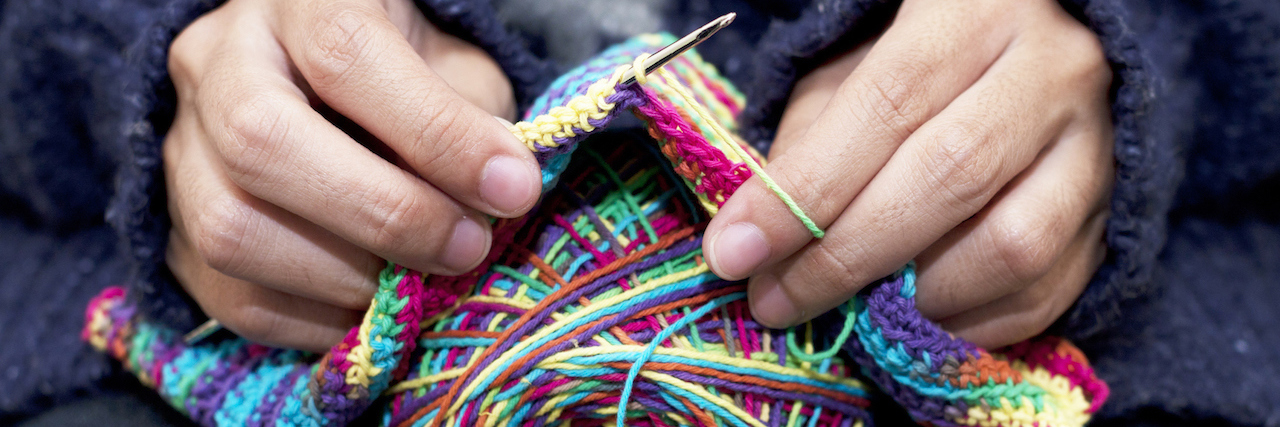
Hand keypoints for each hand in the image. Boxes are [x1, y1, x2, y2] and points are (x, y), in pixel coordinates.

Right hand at [163, 0, 538, 351]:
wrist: (319, 87)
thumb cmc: (404, 73)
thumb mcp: (452, 66)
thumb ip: (472, 117)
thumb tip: (493, 196)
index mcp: (299, 1)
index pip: (349, 55)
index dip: (435, 132)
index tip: (511, 188)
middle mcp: (220, 62)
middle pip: (261, 142)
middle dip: (383, 213)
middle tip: (464, 249)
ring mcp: (180, 145)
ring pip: (230, 228)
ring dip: (345, 278)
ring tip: (417, 286)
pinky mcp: (172, 226)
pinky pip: (228, 295)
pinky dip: (313, 321)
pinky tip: (371, 312)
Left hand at [705, 0, 1112, 347]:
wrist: (1041, 52)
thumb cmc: (923, 62)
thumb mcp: (852, 69)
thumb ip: (810, 142)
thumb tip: (758, 240)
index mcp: (972, 13)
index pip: (883, 106)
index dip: (804, 191)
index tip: (735, 251)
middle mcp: (1051, 69)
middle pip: (948, 177)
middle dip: (845, 256)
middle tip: (776, 300)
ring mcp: (1098, 145)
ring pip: (1010, 245)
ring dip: (913, 298)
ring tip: (852, 311)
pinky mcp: (1115, 212)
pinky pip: (1045, 291)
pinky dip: (968, 324)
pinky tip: (914, 320)